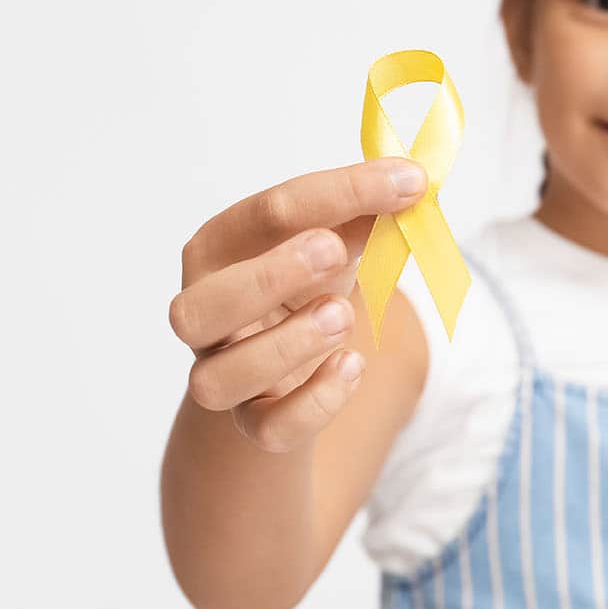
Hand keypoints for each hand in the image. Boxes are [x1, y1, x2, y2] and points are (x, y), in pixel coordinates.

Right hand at [168, 156, 426, 452]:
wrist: (291, 362)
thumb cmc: (307, 286)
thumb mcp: (333, 242)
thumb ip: (362, 214)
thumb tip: (409, 180)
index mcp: (220, 248)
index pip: (263, 214)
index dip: (337, 194)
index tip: (406, 182)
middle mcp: (204, 312)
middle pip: (198, 307)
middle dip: (267, 276)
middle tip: (333, 250)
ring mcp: (221, 372)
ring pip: (217, 380)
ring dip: (286, 345)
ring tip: (343, 316)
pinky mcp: (252, 423)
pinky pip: (269, 428)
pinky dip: (315, 402)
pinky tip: (351, 366)